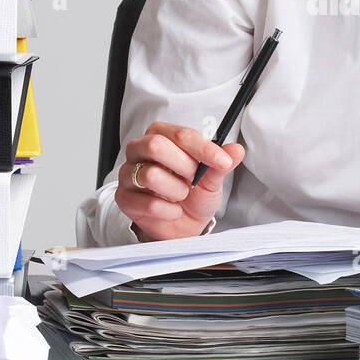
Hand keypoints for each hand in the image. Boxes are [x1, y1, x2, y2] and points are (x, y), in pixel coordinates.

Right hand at [114, 121, 244, 240]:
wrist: (183, 225)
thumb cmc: (194, 196)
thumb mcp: (212, 179)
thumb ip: (220, 163)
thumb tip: (235, 150)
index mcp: (162, 136)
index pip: (180, 134)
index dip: (203, 148)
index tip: (222, 161)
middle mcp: (140, 150)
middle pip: (156, 146)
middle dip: (184, 166)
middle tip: (194, 179)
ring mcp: (128, 174)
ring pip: (151, 175)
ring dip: (176, 190)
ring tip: (181, 195)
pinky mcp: (124, 198)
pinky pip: (149, 203)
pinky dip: (169, 211)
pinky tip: (172, 210)